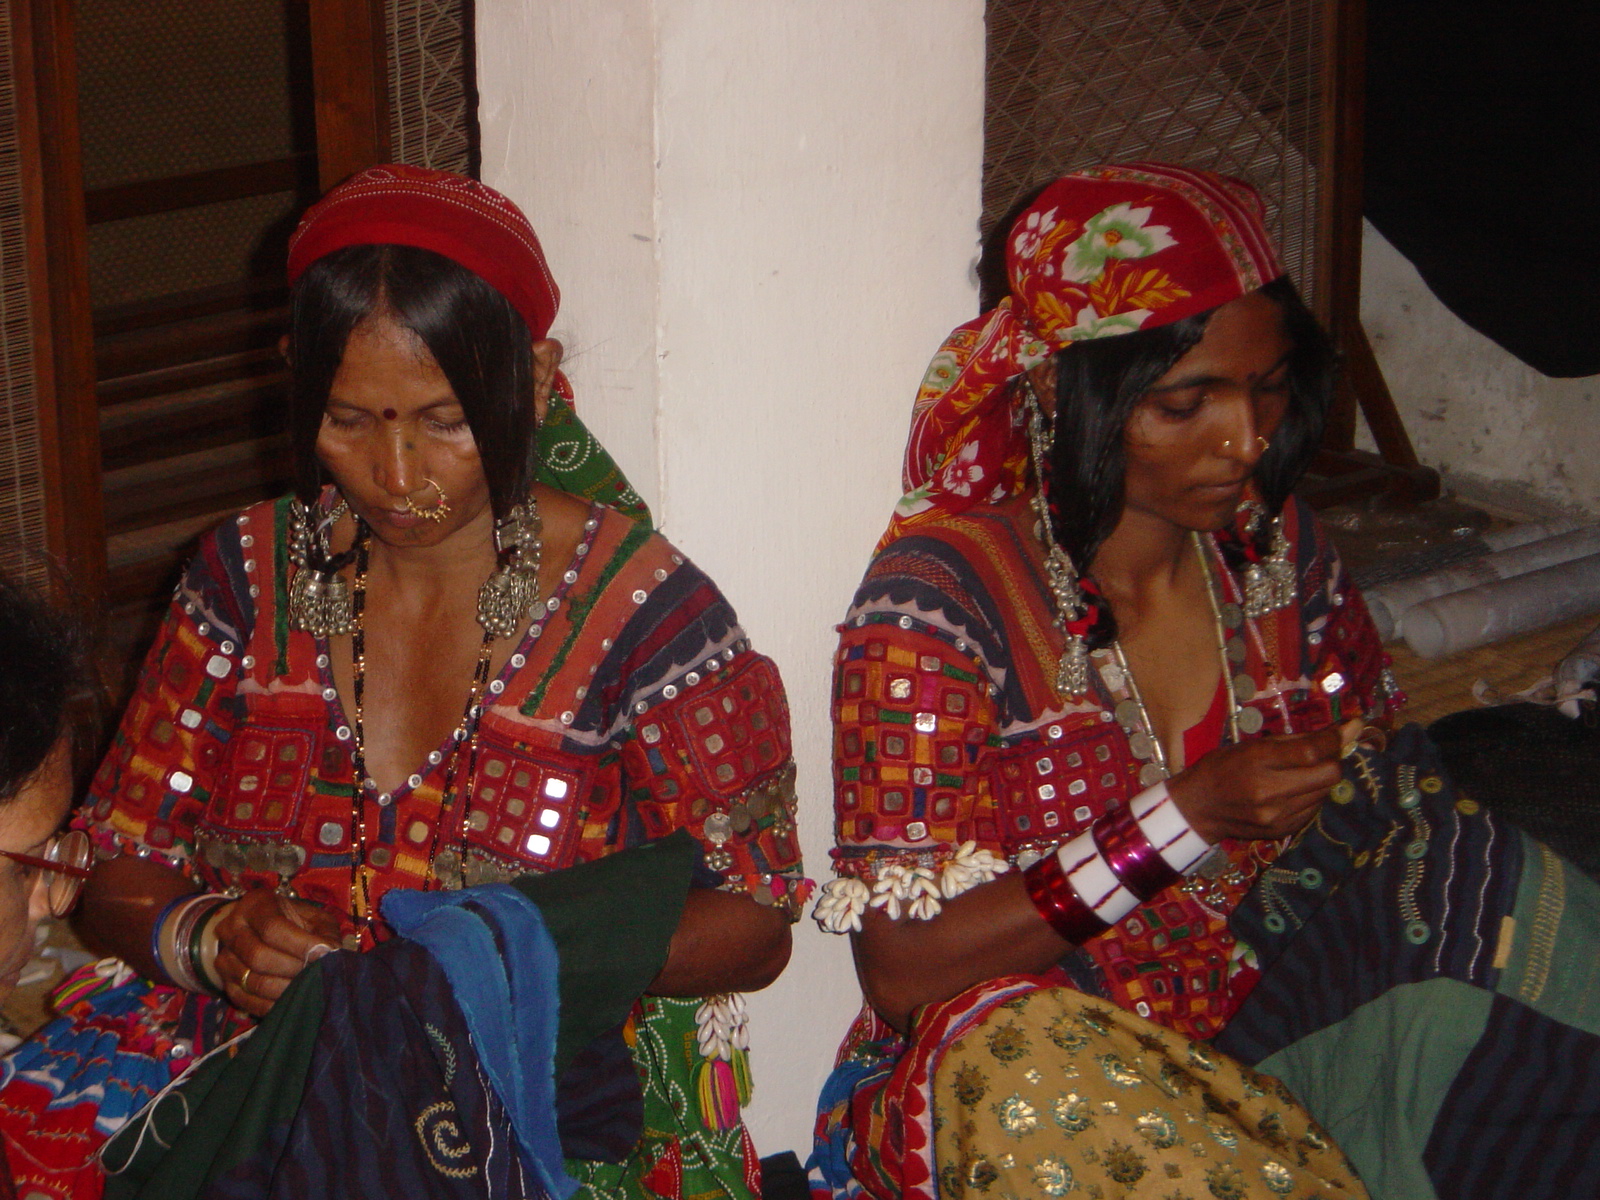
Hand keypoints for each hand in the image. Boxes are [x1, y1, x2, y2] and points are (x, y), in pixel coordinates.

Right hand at [211, 889, 341, 1016]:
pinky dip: (270, 1005)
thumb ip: (324, 935)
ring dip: (283, 989)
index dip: (299, 945)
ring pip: (251, 981)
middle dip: (291, 969)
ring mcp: (224, 956)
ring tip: (304, 987)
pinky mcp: (224, 981)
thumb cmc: (298, 925)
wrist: (265, 934)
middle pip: (258, 957)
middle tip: (313, 975)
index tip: (322, 955)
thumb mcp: (316, 920)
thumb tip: (327, 956)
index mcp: (256, 904)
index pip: (273, 928)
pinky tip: (289, 1001)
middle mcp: (232, 927)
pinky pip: (245, 1000)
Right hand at [1168, 717, 1363, 843]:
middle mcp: (1271, 793)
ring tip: (1301, 772)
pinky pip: (1314, 808)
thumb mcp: (1250, 746)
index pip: (1313, 751)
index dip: (1337, 738)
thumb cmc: (1220, 768)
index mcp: (1258, 763)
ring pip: (1325, 792)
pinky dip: (1311, 796)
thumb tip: (1340, 731)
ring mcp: (1279, 816)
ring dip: (1321, 778)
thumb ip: (1294, 741)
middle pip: (1329, 774)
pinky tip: (1293, 791)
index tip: (1352, 726)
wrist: (1197, 809)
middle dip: (1332, 760)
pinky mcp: (1283, 831)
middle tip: (1323, 753)